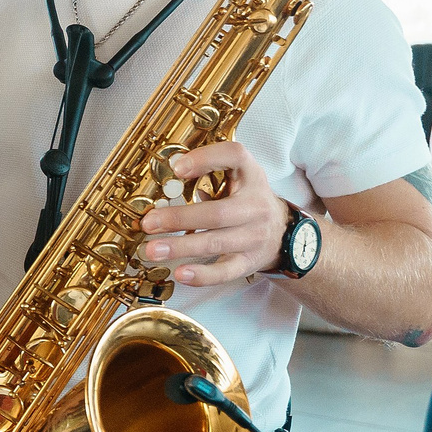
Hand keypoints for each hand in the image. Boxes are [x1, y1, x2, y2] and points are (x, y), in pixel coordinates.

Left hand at [139, 141, 291, 286]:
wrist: (282, 232)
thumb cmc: (249, 200)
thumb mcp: (238, 177)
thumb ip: (209, 174)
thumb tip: (165, 184)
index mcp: (251, 176)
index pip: (235, 157)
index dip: (207, 159)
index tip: (177, 168)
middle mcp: (255, 206)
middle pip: (217, 213)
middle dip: (180, 218)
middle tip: (148, 223)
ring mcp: (254, 236)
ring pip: (216, 243)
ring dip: (181, 247)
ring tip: (152, 250)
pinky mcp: (249, 261)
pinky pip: (225, 271)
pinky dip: (202, 275)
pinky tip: (180, 273)